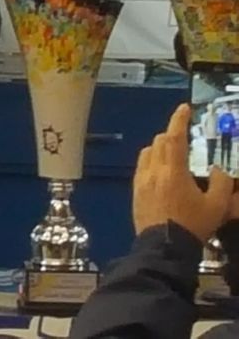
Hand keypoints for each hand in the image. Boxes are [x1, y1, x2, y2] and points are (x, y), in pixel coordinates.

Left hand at [132, 103, 232, 241]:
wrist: (164, 247)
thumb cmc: (193, 225)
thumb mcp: (216, 206)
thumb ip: (220, 184)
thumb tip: (218, 170)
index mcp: (173, 171)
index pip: (174, 137)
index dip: (179, 120)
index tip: (184, 108)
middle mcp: (153, 171)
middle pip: (159, 142)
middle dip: (172, 134)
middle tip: (184, 137)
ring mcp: (141, 181)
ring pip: (147, 153)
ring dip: (160, 148)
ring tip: (174, 155)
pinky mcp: (135, 191)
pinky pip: (141, 167)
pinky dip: (152, 162)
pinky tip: (162, 172)